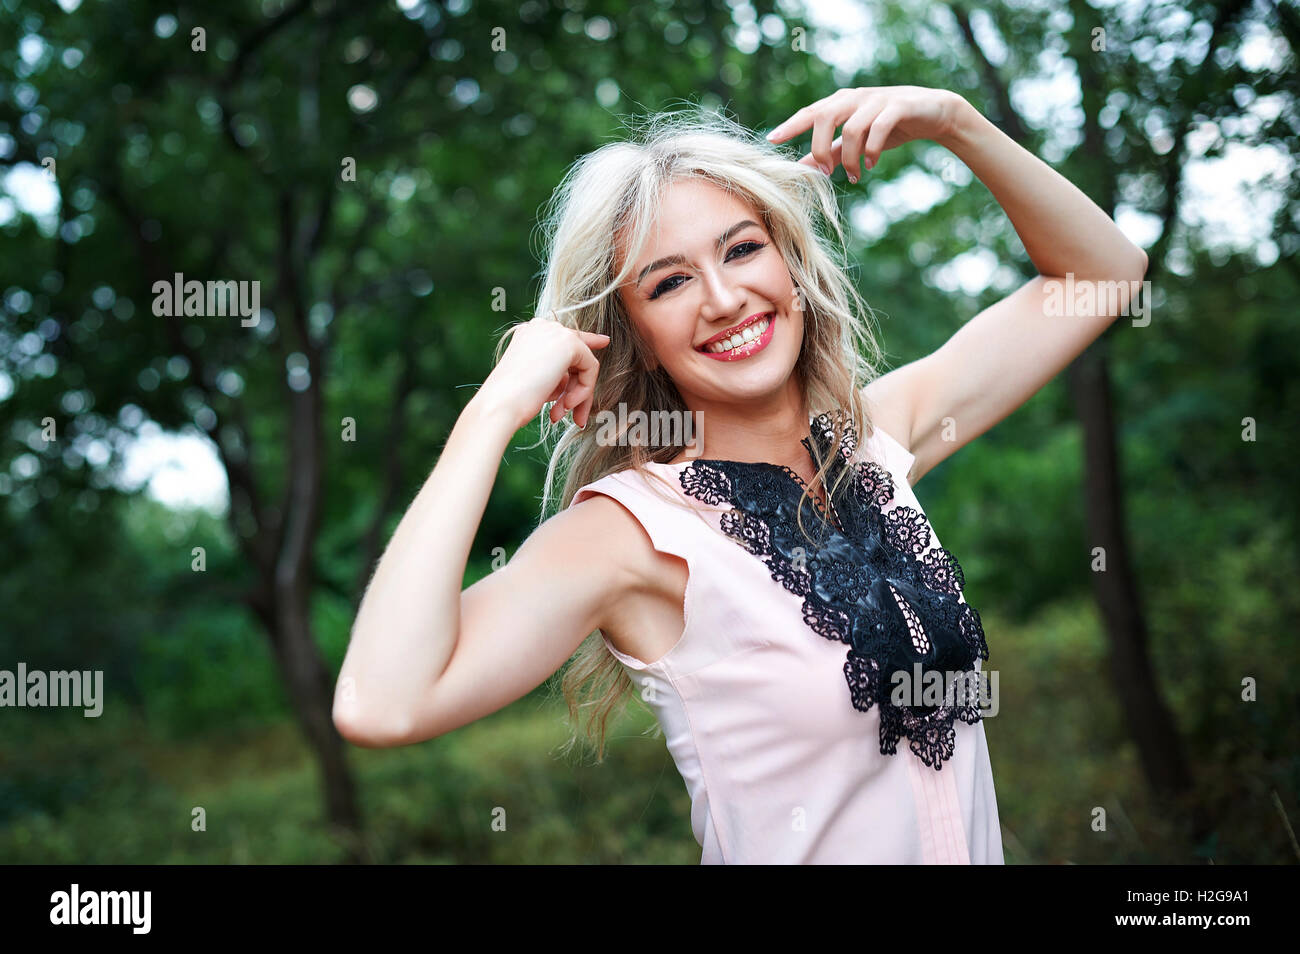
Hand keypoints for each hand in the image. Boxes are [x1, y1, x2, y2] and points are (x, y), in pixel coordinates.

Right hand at [477, 317, 609, 432]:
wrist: (501, 404)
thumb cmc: (513, 400)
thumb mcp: (538, 381)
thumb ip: (558, 372)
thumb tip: (581, 375)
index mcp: (530, 333)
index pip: (566, 336)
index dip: (588, 341)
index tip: (604, 341)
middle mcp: (543, 327)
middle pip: (578, 355)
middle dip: (578, 388)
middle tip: (574, 416)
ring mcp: (555, 332)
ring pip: (585, 364)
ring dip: (577, 394)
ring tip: (561, 413)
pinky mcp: (569, 343)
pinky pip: (590, 369)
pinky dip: (583, 391)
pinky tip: (565, 404)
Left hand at [765, 86, 970, 181]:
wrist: (935, 113)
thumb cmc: (891, 127)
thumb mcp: (856, 141)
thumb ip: (831, 152)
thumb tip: (801, 167)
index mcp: (842, 103)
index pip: (810, 112)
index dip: (791, 125)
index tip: (772, 140)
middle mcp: (856, 97)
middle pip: (824, 116)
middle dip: (820, 147)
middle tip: (828, 173)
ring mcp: (878, 99)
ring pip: (852, 127)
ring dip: (850, 157)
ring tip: (856, 175)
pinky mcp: (899, 105)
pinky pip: (878, 127)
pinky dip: (871, 149)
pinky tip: (871, 164)